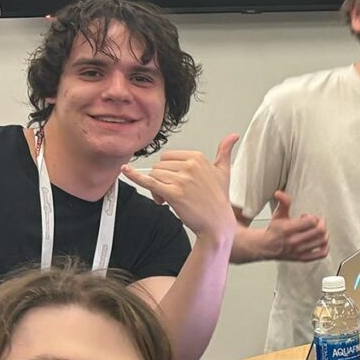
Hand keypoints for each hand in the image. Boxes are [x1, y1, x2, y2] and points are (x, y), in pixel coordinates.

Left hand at [123, 134, 238, 242]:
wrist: (217, 223)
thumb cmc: (218, 199)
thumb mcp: (224, 172)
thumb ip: (225, 152)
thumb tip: (233, 136)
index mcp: (198, 157)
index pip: (169, 156)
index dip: (169, 170)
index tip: (178, 182)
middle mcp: (190, 166)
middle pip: (160, 166)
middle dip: (162, 180)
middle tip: (174, 193)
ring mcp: (181, 179)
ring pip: (154, 175)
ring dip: (157, 189)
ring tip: (169, 199)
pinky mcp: (173, 193)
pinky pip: (149, 181)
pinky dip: (135, 176)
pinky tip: (126, 170)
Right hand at [264, 191, 329, 262]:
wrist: (266, 246)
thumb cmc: (274, 230)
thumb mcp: (278, 214)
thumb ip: (283, 202)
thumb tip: (280, 193)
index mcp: (287, 229)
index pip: (310, 221)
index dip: (312, 216)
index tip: (308, 216)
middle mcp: (294, 241)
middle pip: (319, 231)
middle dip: (321, 223)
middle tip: (317, 222)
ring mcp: (299, 251)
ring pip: (322, 241)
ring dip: (324, 233)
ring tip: (317, 231)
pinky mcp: (303, 258)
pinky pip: (321, 254)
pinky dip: (325, 247)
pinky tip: (321, 241)